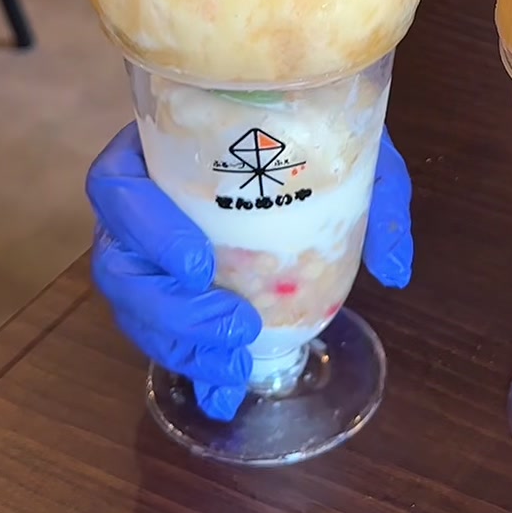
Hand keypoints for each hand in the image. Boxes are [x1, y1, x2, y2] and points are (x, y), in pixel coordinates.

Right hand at [88, 121, 413, 421]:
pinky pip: (154, 327)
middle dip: (170, 310)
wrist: (294, 123)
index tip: (201, 265)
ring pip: (130, 306)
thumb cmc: (306, 120)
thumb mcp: (344, 139)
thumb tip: (395, 270)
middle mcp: (137, 197)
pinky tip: (223, 392)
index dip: (148, 231)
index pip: (117, 186)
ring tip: (235, 369)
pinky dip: (188, 362)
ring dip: (179, 345)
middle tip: (237, 328)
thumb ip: (375, 192)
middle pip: (116, 264)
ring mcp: (142, 245)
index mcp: (159, 144)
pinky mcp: (160, 282)